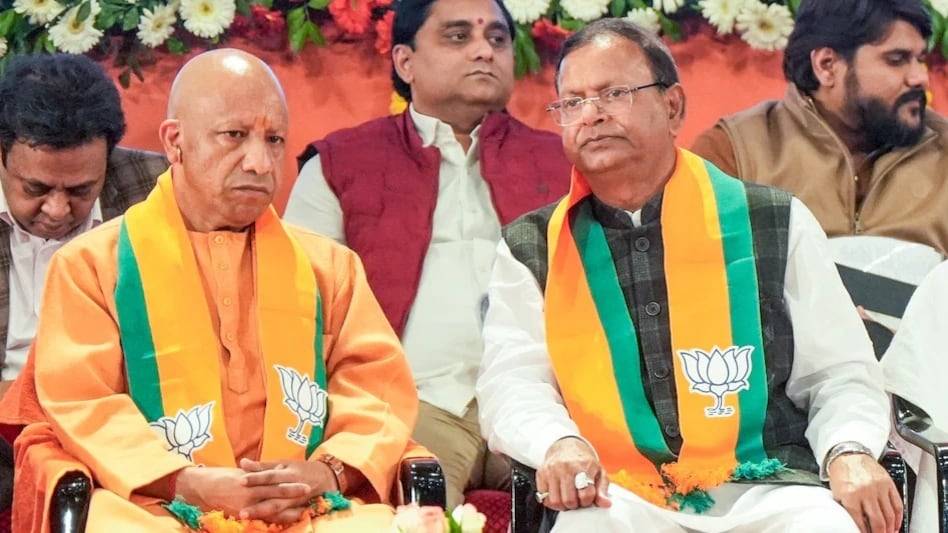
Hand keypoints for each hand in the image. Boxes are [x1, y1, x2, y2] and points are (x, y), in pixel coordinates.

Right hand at [175, 466, 309, 520]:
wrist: (200, 487)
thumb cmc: (221, 478)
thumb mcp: (241, 473)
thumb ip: (257, 474)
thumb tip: (271, 472)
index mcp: (252, 477)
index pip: (275, 478)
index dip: (290, 480)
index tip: (304, 479)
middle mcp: (251, 489)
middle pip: (277, 490)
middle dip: (293, 492)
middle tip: (309, 490)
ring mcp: (246, 502)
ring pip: (271, 506)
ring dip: (287, 509)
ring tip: (302, 511)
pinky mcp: (241, 513)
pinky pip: (259, 518)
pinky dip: (272, 520)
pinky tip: (282, 522)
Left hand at [236, 458, 337, 522]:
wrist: (326, 478)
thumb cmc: (300, 469)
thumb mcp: (284, 463)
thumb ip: (262, 466)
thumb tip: (242, 462)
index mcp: (289, 473)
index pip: (270, 475)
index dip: (256, 478)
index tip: (240, 481)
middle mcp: (293, 487)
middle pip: (273, 496)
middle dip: (257, 504)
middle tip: (240, 511)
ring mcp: (296, 500)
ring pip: (278, 508)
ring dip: (262, 513)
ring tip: (245, 516)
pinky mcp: (299, 509)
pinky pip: (286, 516)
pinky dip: (275, 520)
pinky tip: (262, 523)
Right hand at [536, 437, 609, 511]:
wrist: (566, 446)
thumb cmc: (584, 461)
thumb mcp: (599, 472)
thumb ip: (602, 489)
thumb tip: (606, 504)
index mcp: (583, 466)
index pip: (586, 494)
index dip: (588, 501)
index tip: (587, 498)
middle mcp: (566, 467)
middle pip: (569, 500)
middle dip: (575, 505)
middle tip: (577, 499)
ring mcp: (551, 470)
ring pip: (555, 501)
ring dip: (563, 505)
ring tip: (567, 498)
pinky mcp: (541, 473)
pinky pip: (544, 498)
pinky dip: (551, 501)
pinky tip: (558, 495)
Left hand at [828, 453, 901, 532]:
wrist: (848, 454)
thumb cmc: (841, 472)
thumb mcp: (837, 492)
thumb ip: (846, 508)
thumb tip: (855, 524)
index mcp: (850, 495)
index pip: (860, 521)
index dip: (864, 532)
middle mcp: (866, 492)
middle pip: (878, 521)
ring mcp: (879, 488)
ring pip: (889, 515)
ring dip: (890, 528)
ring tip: (889, 532)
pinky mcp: (888, 483)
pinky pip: (897, 504)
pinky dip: (898, 516)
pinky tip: (896, 523)